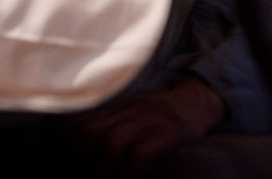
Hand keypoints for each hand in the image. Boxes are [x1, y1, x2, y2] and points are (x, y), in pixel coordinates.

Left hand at [72, 76, 226, 173]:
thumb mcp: (135, 110)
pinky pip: (140, 153)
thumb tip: (80, 143)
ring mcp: (150, 119)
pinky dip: (131, 170)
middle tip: (96, 170)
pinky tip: (134, 174)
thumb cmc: (164, 113)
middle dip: (87, 158)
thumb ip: (113, 122)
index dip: (72, 143)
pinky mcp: (169, 132)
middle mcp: (131, 110)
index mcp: (119, 107)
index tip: (75, 158)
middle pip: (91, 133)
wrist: (200, 100)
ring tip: (114, 174)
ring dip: (106, 166)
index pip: (82, 122)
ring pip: (111, 142)